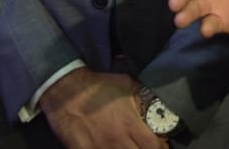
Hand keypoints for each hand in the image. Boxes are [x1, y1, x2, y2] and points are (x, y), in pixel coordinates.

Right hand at [38, 68, 161, 147]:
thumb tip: (156, 104)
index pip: (153, 145)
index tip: (162, 145)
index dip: (161, 148)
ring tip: (130, 146)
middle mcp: (116, 140)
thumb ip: (142, 98)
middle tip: (147, 146)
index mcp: (129, 123)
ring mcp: (99, 148)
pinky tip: (112, 148)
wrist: (66, 92)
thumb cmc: (98, 87)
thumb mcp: (126, 85)